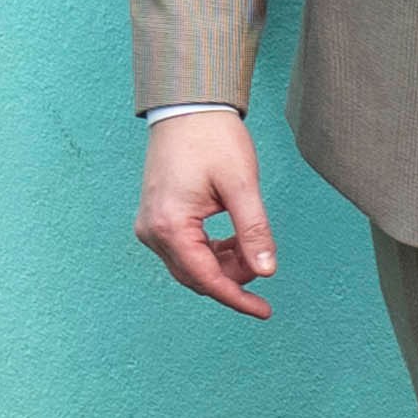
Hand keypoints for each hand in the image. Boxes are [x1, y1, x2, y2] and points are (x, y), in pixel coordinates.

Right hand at [136, 107, 278, 317]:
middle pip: (196, 276)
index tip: (264, 311)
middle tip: (263, 264)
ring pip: (191, 265)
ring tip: (252, 249)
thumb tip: (266, 271)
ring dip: (223, 265)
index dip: (237, 297)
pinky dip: (212, 252)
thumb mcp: (241, 185)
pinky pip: (185, 249)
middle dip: (232, 278)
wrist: (188, 106)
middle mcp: (152, 231)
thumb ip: (254, 230)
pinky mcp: (157, 218)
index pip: (206, 278)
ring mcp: (151, 225)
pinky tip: (235, 242)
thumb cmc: (213, 138)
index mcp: (170, 225)